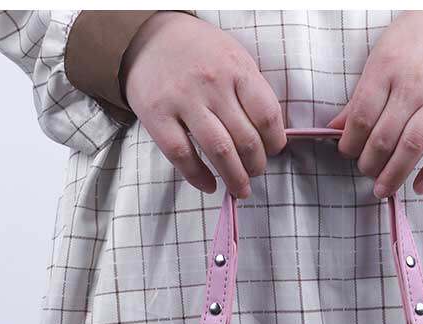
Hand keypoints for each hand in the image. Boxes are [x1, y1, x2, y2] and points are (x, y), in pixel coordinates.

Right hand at [121, 12, 286, 196]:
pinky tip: (209, 185)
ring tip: (240, 188)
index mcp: (235, 68)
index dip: (275, 141)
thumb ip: (250, 91)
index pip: (267, 115)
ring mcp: (183, 100)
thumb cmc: (197, 52)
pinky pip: (183, 156)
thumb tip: (269, 135)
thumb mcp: (232, 56)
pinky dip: (198, 177)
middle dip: (257, 165)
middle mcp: (212, 83)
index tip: (273, 151)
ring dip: (235, 178)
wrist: (147, 36)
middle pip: (246, 139)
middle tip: (256, 172)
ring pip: (219, 151)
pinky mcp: (157, 116)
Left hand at [328, 12, 422, 197]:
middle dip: (369, 163)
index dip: (349, 143)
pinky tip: (418, 187)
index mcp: (387, 68)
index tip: (348, 152)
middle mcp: (413, 85)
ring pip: (412, 147)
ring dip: (393, 174)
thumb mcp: (382, 56)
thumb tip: (334, 128)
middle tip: (366, 170)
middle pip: (383, 138)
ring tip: (383, 188)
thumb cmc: (417, 40)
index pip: (361, 118)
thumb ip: (360, 95)